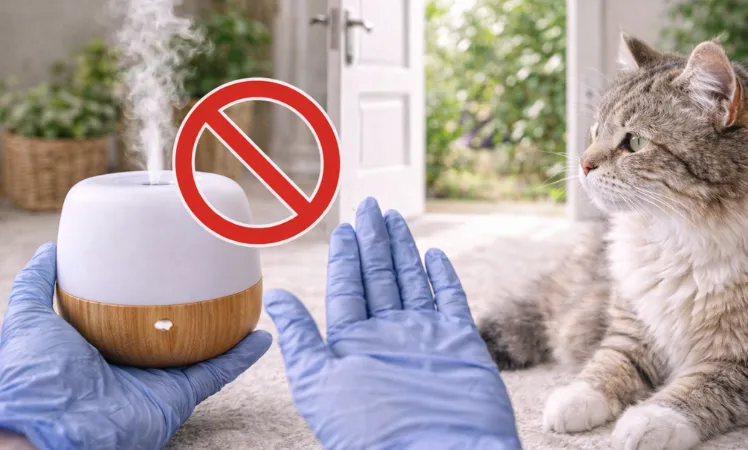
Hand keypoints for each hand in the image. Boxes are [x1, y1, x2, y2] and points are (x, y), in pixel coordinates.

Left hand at [0, 243, 271, 449]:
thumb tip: (51, 248)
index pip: (129, 310)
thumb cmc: (34, 378)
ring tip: (246, 297)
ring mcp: (156, 380)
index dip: (149, 287)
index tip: (168, 259)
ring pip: (200, 349)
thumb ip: (37, 285)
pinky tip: (261, 334)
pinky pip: (217, 372)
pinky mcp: (178, 396)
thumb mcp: (27, 320)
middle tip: (213, 272)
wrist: (50, 431)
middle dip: (193, 306)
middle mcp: (130, 362)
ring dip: (225, 328)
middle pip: (170, 328)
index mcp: (97, 343)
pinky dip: (241, 356)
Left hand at [263, 198, 521, 449]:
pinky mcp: (459, 342)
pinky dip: (442, 278)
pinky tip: (432, 255)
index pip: (346, 289)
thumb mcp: (319, 383)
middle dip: (373, 241)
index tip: (343, 228)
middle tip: (369, 206)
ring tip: (394, 219)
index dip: (344, 256)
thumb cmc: (371, 429)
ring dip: (402, 250)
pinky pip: (450, 300)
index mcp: (353, 343)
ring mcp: (424, 337)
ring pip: (410, 281)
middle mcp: (388, 335)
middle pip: (378, 277)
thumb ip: (301, 338)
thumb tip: (275, 296)